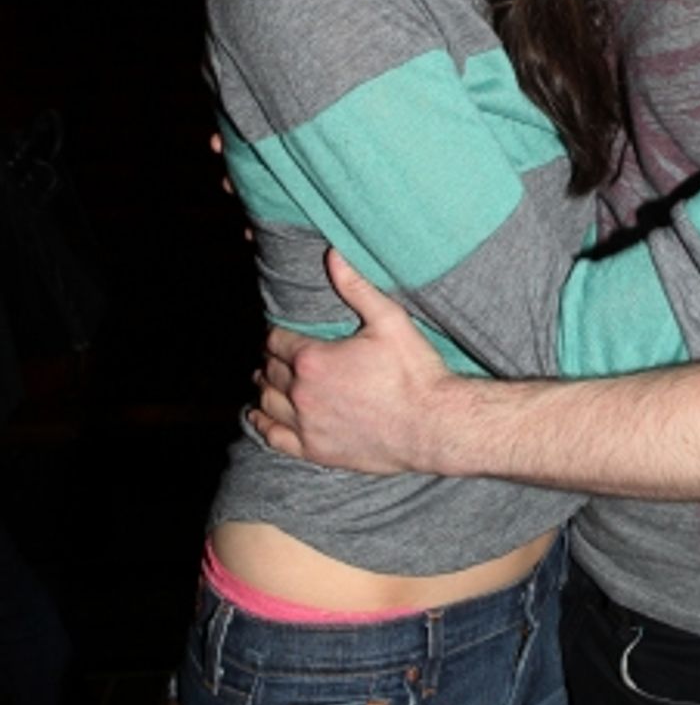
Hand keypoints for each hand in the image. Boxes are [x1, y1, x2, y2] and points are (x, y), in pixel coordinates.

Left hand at [248, 252, 454, 472]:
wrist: (433, 426)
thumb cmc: (415, 372)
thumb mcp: (389, 320)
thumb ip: (356, 287)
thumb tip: (333, 253)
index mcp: (314, 360)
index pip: (277, 342)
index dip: (278, 335)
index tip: (285, 333)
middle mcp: (303, 394)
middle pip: (270, 371)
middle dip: (272, 360)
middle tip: (279, 354)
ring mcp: (307, 426)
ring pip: (267, 403)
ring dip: (265, 388)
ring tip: (267, 379)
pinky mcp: (316, 451)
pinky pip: (274, 438)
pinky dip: (262, 423)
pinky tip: (259, 416)